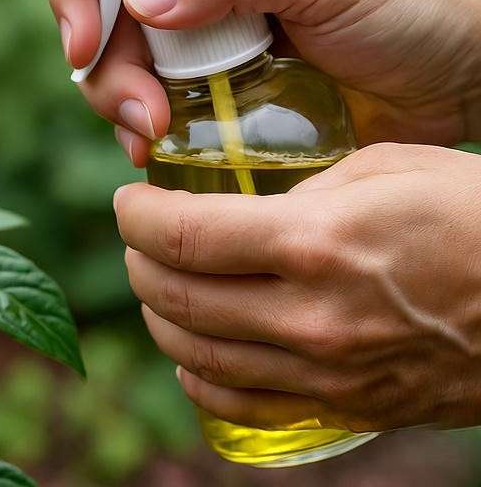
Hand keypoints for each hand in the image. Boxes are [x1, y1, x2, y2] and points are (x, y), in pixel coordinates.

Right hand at [48, 0, 480, 165]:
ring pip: (125, 69)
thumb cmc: (414, 3)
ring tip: (155, 138)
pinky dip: (148, 137)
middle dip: (106, 66)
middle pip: (110, 16)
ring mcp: (209, 46)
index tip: (86, 43)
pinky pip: (160, 115)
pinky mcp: (222, 101)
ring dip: (122, 106)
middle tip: (140, 113)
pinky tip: (161, 155)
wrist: (471, 79)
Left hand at [116, 142, 480, 431]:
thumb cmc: (476, 214)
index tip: (129, 201)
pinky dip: (200, 379)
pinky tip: (193, 356)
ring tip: (159, 287)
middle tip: (139, 240)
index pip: (181, 237)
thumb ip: (299, 189)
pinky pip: (243, 403)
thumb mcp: (386, 168)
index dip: (136, 216)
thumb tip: (238, 208)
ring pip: (196, 358)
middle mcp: (311, 317)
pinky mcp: (348, 407)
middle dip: (139, 264)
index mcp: (316, 243)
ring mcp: (327, 373)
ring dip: (160, 319)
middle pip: (177, 300)